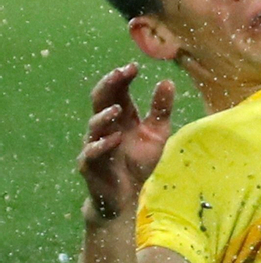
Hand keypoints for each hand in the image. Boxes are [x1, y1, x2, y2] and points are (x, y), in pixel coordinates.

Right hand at [78, 66, 174, 224]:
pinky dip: (101, 145)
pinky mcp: (90, 165)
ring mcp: (95, 144)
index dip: (122, 77)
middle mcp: (105, 126)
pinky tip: (114, 139)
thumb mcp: (157, 132)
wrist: (127, 195)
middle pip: (101, 100)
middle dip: (108, 85)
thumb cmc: (139, 160)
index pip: (117, 90)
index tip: (134, 66)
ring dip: (104, 116)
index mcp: (121, 114)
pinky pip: (91, 153)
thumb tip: (168, 81)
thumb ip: (161, 109)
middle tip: (119, 73)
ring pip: (93, 125)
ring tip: (118, 110)